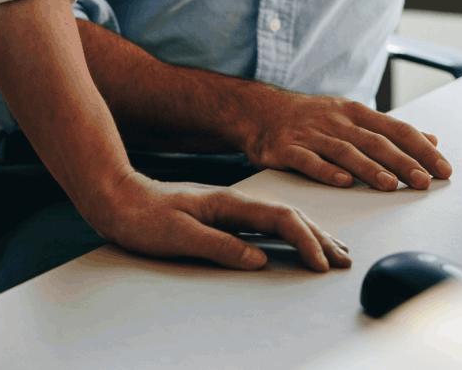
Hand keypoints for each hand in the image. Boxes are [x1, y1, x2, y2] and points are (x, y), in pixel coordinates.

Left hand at [83, 172, 352, 271]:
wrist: (117, 198)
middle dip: (320, 238)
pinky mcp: (223, 217)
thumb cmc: (142, 217)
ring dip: (310, 234)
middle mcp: (234, 203)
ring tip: (333, 250)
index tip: (321, 264)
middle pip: (289, 216)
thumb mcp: (178, 236)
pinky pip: (267, 224)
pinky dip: (290, 233)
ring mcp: (230, 208)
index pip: (280, 218)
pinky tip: (295, 242)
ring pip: (282, 218)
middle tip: (344, 260)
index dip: (305, 241)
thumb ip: (219, 246)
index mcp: (228, 204)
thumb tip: (259, 258)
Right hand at [231, 83, 451, 192]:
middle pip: (374, 141)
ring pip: (345, 151)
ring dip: (369, 168)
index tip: (443, 169)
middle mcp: (336, 121)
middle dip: (402, 162)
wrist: (260, 111)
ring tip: (390, 185)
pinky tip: (342, 182)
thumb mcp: (352, 116)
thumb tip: (432, 139)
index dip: (421, 149)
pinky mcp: (286, 149)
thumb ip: (390, 130)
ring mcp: (310, 134)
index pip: (396, 129)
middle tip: (424, 182)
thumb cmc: (312, 118)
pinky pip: (308, 161)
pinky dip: (326, 171)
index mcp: (355, 112)